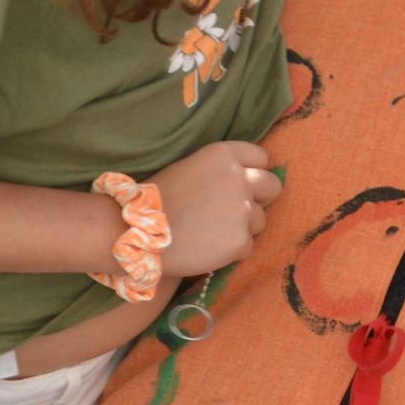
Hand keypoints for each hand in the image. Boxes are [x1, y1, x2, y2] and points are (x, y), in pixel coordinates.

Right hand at [145, 140, 281, 276]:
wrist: (132, 233)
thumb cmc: (155, 200)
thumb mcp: (190, 167)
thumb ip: (222, 170)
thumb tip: (247, 177)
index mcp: (223, 154)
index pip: (261, 157)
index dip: (251, 172)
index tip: (239, 184)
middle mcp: (238, 177)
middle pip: (272, 186)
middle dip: (259, 199)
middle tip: (233, 212)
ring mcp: (242, 209)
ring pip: (259, 220)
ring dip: (241, 227)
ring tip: (209, 232)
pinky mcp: (239, 239)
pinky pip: (247, 246)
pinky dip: (231, 250)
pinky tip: (206, 248)